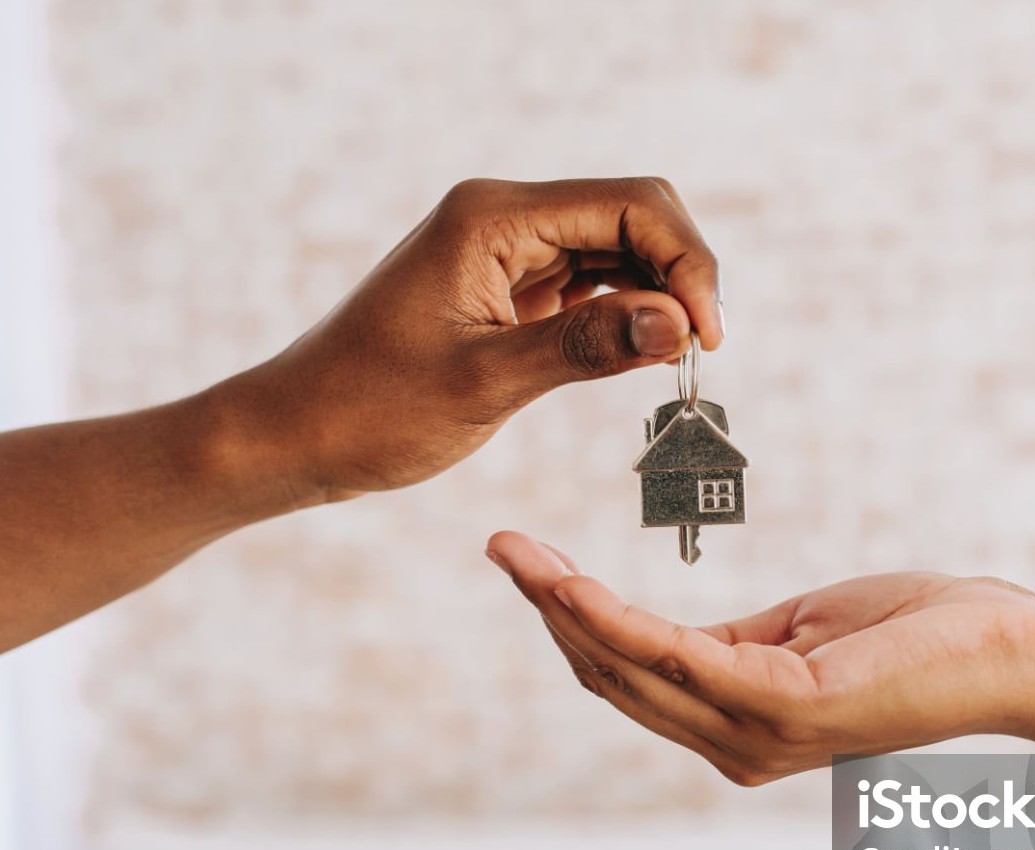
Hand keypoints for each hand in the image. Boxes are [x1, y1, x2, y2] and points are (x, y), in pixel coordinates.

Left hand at [217, 177, 722, 499]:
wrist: (298, 434)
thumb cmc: (371, 409)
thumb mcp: (485, 382)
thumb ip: (586, 347)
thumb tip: (678, 325)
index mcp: (491, 217)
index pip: (629, 204)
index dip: (687, 261)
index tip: (708, 337)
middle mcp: (501, 217)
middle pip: (631, 215)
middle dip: (680, 273)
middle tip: (701, 350)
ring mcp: (504, 250)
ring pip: (616, 248)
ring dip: (657, 294)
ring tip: (678, 357)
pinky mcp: (505, 287)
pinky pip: (588, 282)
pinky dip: (624, 312)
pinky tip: (640, 351)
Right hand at [486, 532, 1034, 784]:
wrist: (1008, 650)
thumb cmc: (916, 634)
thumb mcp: (801, 633)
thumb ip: (733, 642)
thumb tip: (672, 634)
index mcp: (736, 722)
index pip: (630, 676)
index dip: (571, 623)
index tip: (527, 563)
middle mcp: (733, 742)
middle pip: (613, 674)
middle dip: (549, 609)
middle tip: (502, 545)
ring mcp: (755, 731)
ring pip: (629, 665)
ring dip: (563, 606)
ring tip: (514, 552)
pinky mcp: (780, 704)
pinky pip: (674, 654)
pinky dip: (613, 618)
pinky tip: (570, 582)